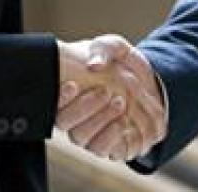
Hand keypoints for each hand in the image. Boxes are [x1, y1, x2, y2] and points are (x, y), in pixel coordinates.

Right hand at [56, 35, 166, 160]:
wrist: (146, 85)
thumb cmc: (120, 64)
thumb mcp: (114, 48)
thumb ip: (103, 50)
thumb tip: (93, 64)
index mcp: (67, 91)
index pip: (52, 99)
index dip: (60, 96)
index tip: (73, 85)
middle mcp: (71, 115)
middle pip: (63, 121)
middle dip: (83, 107)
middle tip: (106, 91)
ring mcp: (85, 132)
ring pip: (80, 136)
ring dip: (99, 120)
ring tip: (120, 102)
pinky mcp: (103, 146)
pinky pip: (99, 149)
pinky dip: (110, 136)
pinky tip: (123, 121)